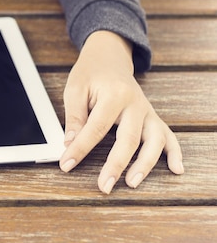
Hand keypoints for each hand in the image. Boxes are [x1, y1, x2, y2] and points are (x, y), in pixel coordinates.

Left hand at [59, 31, 183, 193]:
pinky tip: (176, 168)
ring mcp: (147, 111)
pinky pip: (168, 135)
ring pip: (153, 141)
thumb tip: (70, 143)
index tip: (66, 164)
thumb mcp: (75, 89)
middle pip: (129, 139)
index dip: (80, 149)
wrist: (109, 56)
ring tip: (133, 183)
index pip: (96, 128)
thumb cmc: (90, 73)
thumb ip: (74, 117)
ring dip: (145, 164)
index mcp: (114, 94)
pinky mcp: (152, 117)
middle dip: (115, 165)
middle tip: (104, 186)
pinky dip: (174, 152)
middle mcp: (135, 104)